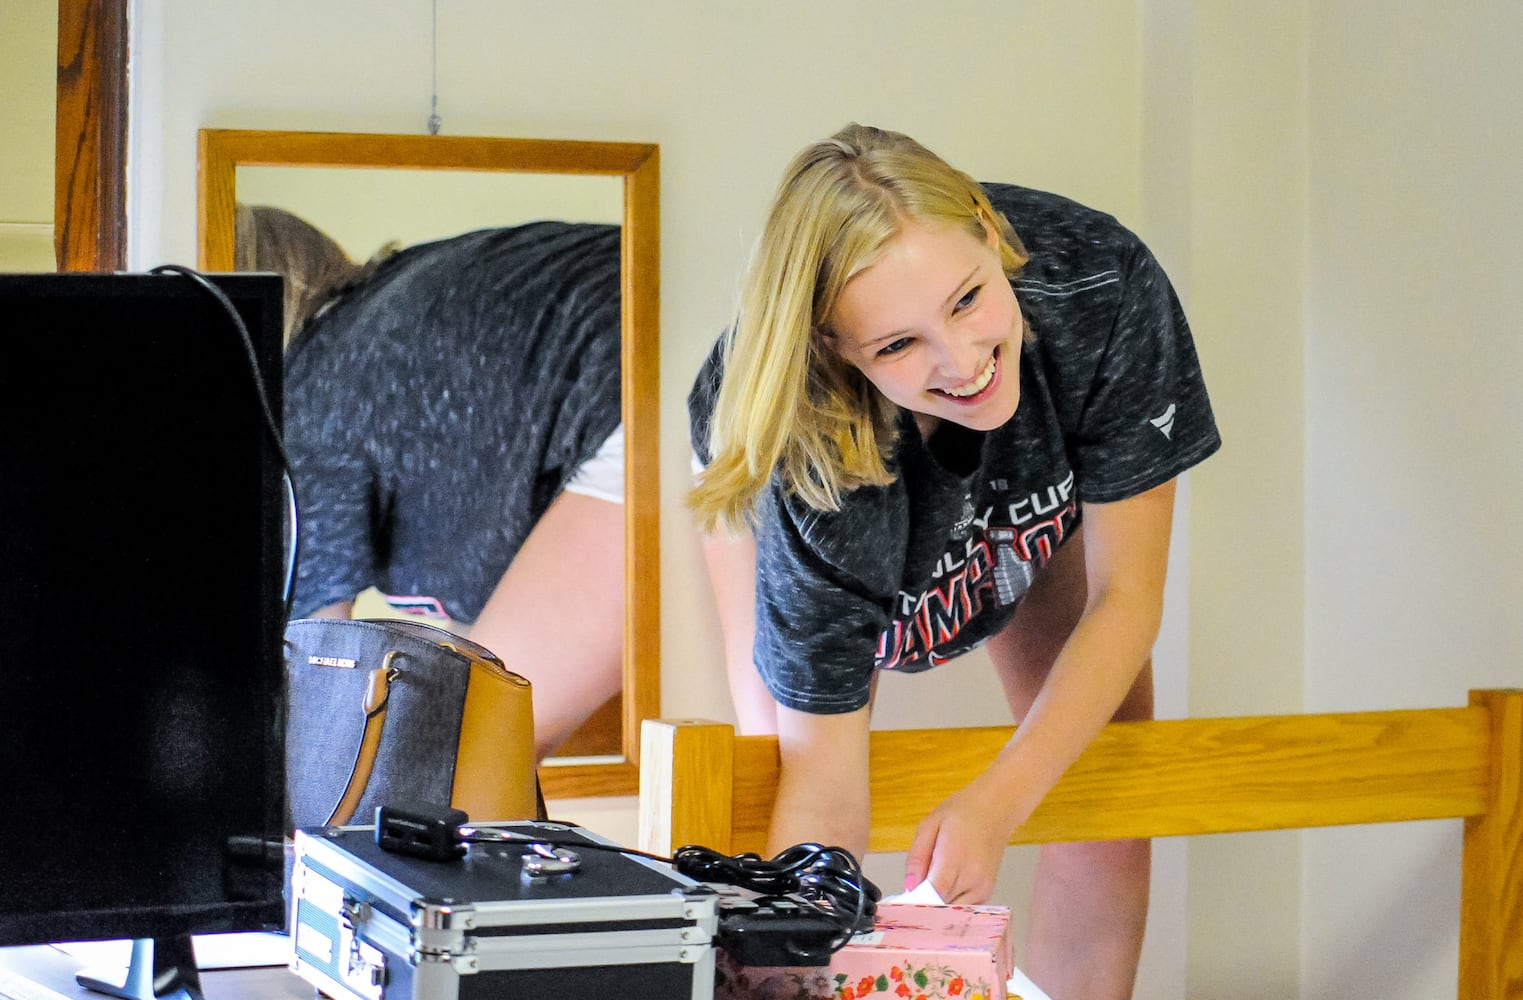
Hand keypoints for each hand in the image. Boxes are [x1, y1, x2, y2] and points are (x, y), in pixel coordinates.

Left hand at [902, 778, 1022, 903]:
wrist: (995, 810)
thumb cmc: (962, 813)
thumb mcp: (930, 824)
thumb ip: (917, 857)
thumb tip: (909, 887)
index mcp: (955, 857)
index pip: (934, 895)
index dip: (917, 904)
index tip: (903, 905)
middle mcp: (972, 877)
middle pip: (943, 908)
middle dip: (925, 906)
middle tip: (912, 897)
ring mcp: (982, 888)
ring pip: (953, 913)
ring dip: (938, 908)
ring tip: (929, 891)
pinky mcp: (987, 892)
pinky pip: (964, 910)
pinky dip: (952, 905)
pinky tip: (944, 891)